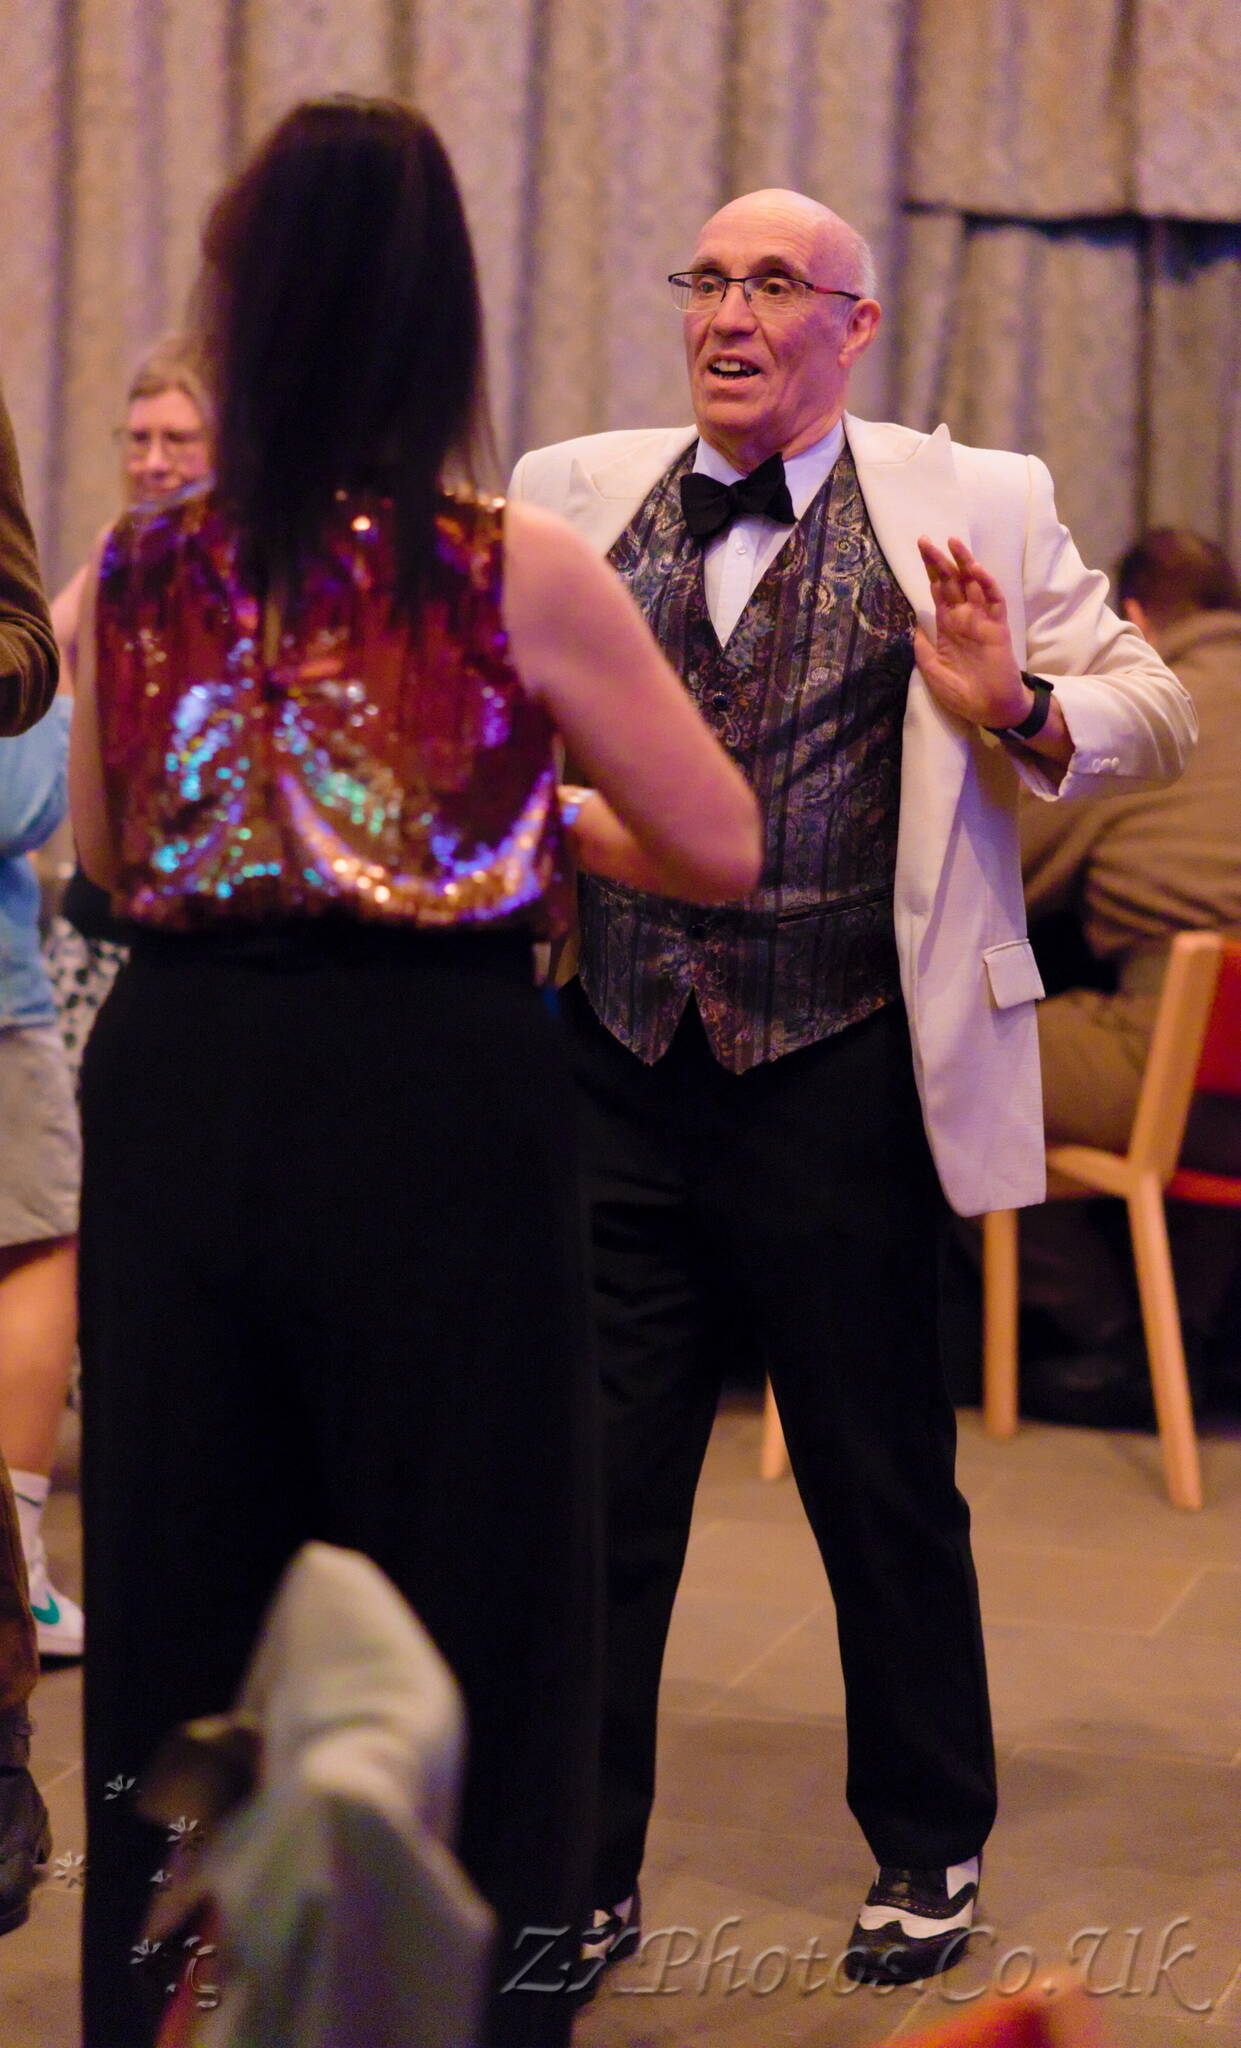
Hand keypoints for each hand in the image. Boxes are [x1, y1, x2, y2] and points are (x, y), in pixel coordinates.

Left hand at [914, 536, 1027, 728]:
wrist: (991, 710)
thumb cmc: (963, 694)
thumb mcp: (933, 672)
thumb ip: (923, 649)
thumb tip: (914, 626)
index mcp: (948, 627)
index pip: (937, 592)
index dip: (929, 572)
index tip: (920, 551)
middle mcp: (964, 618)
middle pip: (951, 582)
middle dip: (939, 561)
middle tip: (925, 540)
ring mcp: (982, 620)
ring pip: (973, 584)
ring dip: (963, 563)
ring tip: (953, 542)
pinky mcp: (998, 627)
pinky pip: (994, 600)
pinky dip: (986, 583)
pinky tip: (974, 570)